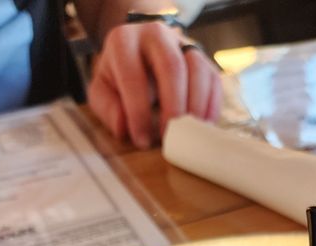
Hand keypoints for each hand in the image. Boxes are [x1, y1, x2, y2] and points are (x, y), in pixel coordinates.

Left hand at [88, 22, 221, 148]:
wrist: (140, 53)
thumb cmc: (119, 78)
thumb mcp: (103, 91)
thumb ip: (108, 109)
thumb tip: (124, 128)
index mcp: (124, 42)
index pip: (133, 75)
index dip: (138, 112)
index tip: (142, 140)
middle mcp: (155, 35)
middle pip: (171, 66)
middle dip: (173, 106)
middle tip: (170, 136)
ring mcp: (182, 44)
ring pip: (197, 69)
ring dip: (196, 106)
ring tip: (190, 134)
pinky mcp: (202, 58)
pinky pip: (213, 79)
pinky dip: (211, 105)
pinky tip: (203, 126)